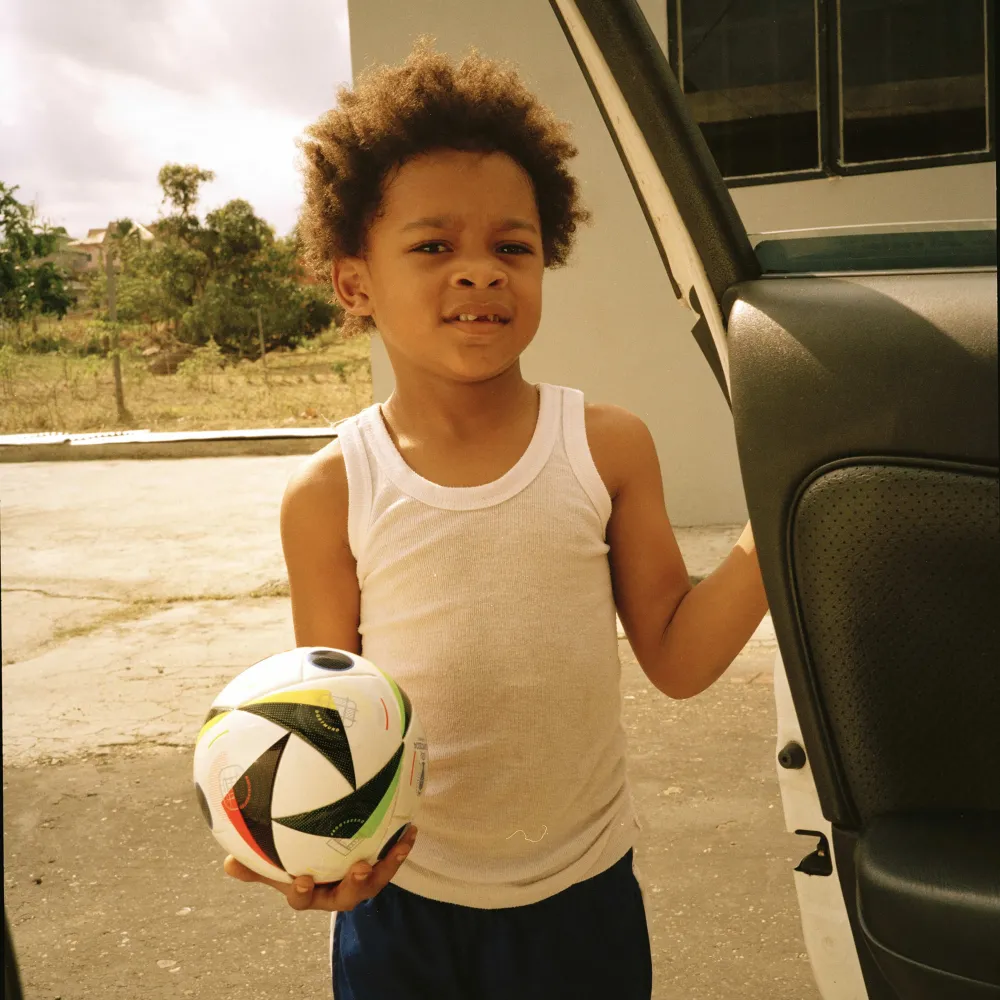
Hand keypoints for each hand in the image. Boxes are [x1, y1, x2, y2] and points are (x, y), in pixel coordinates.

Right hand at [223, 825, 416, 911]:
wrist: (322, 852)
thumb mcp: (270, 860)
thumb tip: (226, 864)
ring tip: (396, 848)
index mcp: (307, 891)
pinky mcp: (376, 867)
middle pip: (346, 897)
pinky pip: (389, 860)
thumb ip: (253, 864)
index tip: (302, 878)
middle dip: (355, 885)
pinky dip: (400, 847)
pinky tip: (411, 829)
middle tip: (360, 868)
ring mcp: (357, 881)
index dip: (302, 892)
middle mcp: (334, 891)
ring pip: (373, 881)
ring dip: (387, 866)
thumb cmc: (290, 857)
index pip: (302, 898)